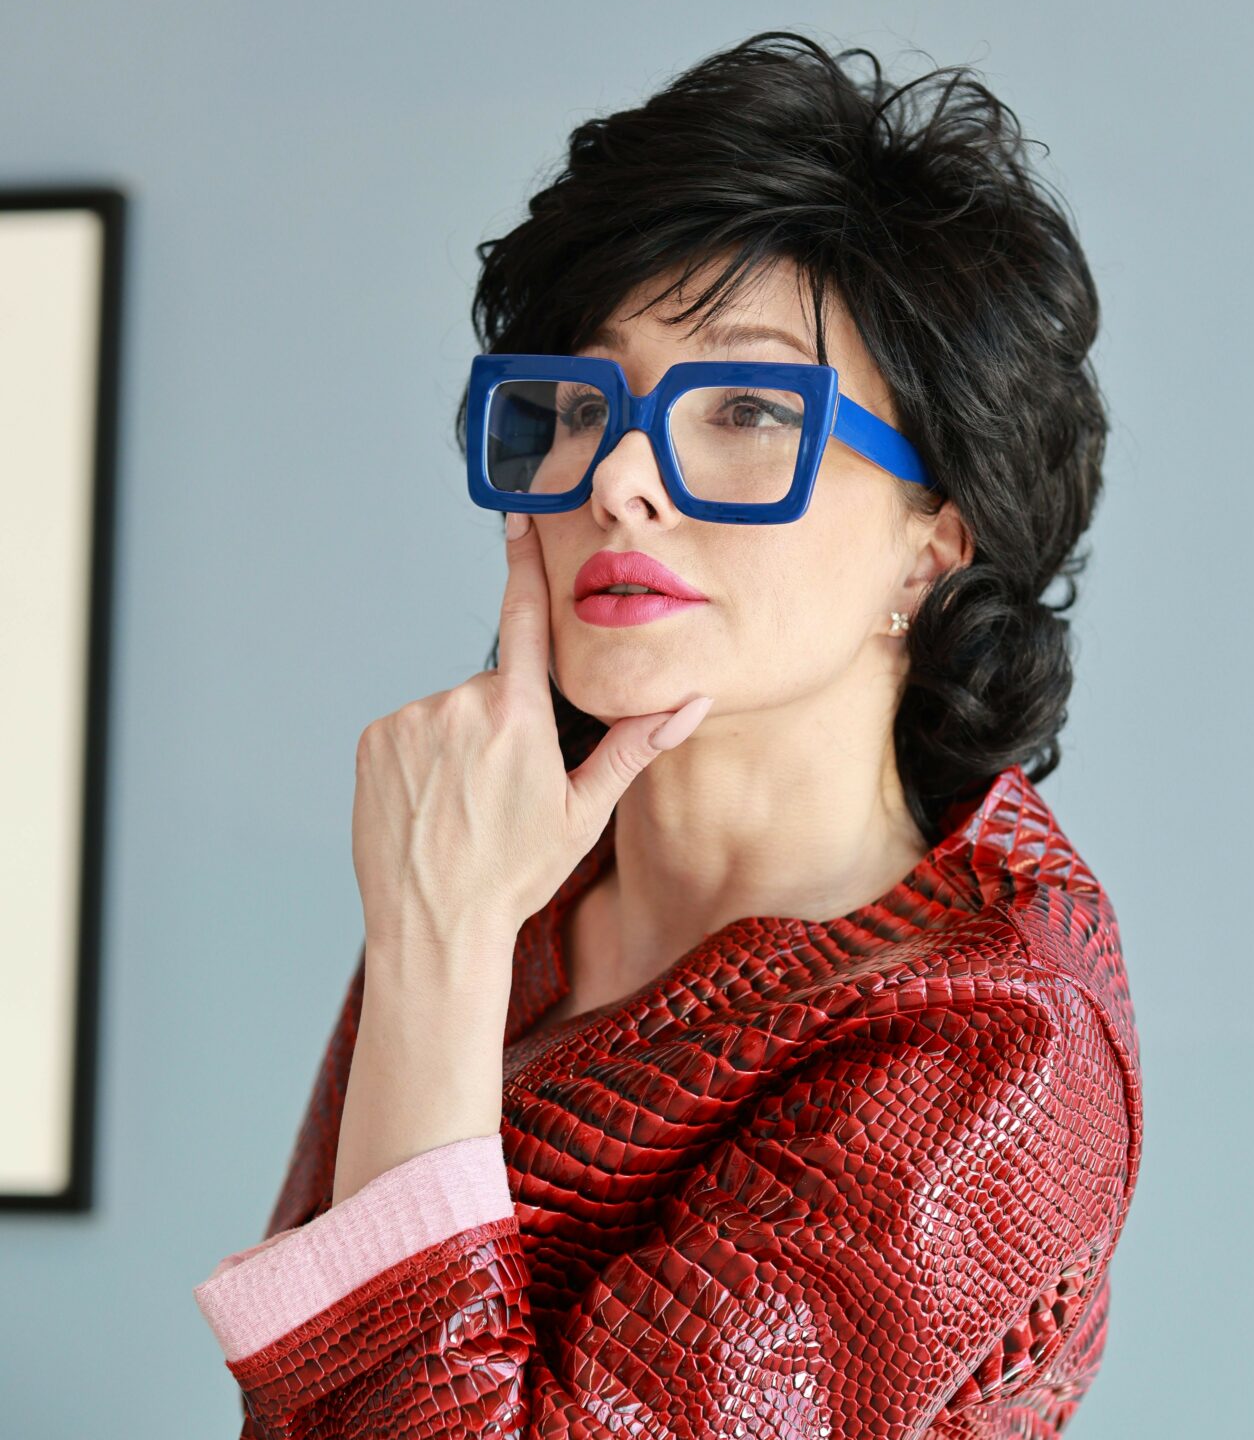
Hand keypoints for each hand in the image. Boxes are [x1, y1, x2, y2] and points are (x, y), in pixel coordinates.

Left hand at [351, 511, 713, 952]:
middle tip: (504, 787)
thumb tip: (692, 703)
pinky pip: (410, 730)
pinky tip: (431, 802)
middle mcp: (460, 705)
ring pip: (450, 710)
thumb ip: (636, 746)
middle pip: (493, 686)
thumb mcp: (584, 813)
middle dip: (503, 719)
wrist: (433, 925)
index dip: (525, 562)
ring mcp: (411, 722)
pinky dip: (422, 755)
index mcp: (518, 717)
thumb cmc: (515, 876)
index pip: (525, 619)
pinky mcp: (374, 740)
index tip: (519, 514)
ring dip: (460, 741)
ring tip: (464, 803)